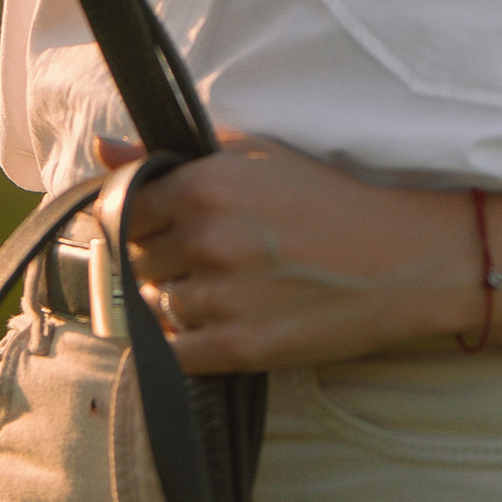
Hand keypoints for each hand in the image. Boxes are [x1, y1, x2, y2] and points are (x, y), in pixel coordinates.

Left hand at [104, 135, 482, 374]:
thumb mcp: (254, 155)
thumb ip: (172, 154)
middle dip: (160, 258)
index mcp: (205, 186)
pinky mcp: (239, 348)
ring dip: (177, 300)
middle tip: (204, 255)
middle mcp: (207, 240)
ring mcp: (222, 298)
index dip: (138, 219)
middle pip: (137, 260)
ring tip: (226, 285)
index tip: (161, 224)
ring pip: (156, 306)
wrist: (399, 261)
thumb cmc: (326, 200)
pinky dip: (186, 341)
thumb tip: (103, 149)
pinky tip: (221, 319)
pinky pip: (175, 353)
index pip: (123, 210)